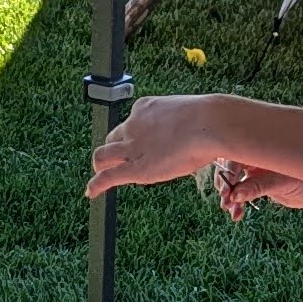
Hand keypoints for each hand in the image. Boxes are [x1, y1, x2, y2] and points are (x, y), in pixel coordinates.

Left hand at [82, 95, 254, 198]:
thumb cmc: (212, 119)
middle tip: (118, 162)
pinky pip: (108, 176)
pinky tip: (90, 193)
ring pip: (102, 155)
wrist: (210, 123)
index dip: (132, 137)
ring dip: (99, 166)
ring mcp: (132, 146)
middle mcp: (133, 124)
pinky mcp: (135, 167)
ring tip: (99, 176)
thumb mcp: (194, 115)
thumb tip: (200, 131)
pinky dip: (96, 185)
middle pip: (113, 138)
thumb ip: (186, 124)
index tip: (138, 145)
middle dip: (114, 150)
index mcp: (146, 108)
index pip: (132, 124)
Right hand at [211, 154, 302, 219]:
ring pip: (234, 182)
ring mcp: (254, 170)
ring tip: (232, 211)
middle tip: (226, 200)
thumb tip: (235, 195)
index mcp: (261, 146)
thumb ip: (257, 187)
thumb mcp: (280, 183)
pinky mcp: (256, 183)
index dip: (228, 171)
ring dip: (230, 197)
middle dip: (225, 184)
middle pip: (230, 167)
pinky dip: (238, 204)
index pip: (236, 153)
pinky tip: (237, 215)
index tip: (226, 188)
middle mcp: (255, 156)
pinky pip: (241, 192)